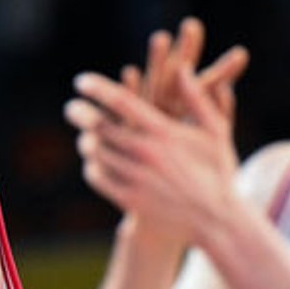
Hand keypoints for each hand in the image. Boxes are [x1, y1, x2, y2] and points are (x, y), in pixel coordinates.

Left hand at [68, 20, 248, 241]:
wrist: (216, 220)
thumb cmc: (217, 171)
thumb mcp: (215, 131)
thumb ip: (196, 99)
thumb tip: (181, 68)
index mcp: (165, 133)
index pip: (122, 102)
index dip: (98, 89)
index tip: (81, 82)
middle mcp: (148, 154)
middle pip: (100, 126)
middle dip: (80, 114)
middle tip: (71, 108)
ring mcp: (137, 179)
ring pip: (96, 152)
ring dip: (86, 141)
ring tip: (85, 136)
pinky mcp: (130, 200)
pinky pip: (97, 177)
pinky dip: (92, 167)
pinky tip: (95, 162)